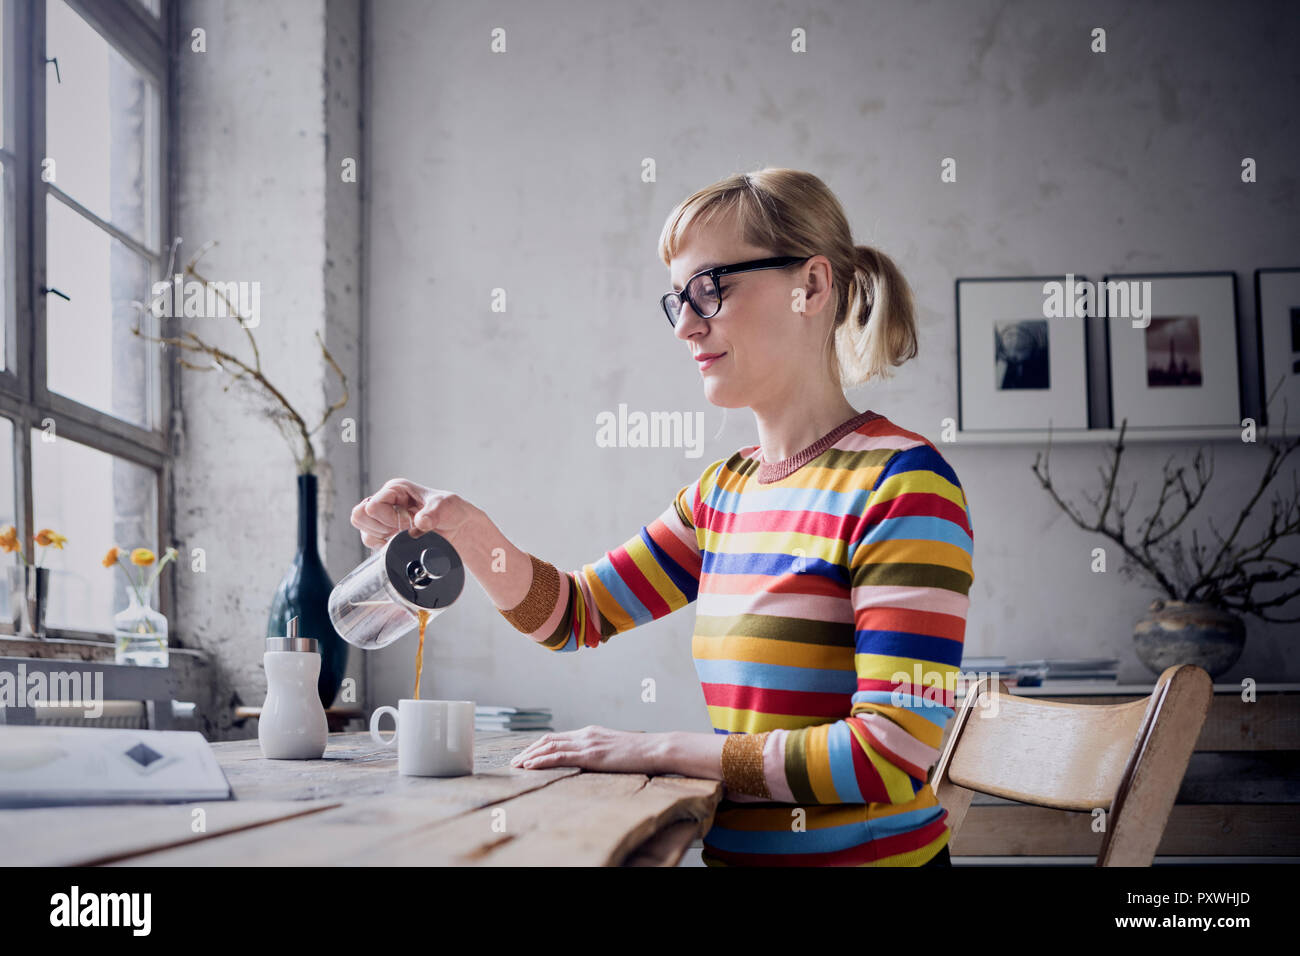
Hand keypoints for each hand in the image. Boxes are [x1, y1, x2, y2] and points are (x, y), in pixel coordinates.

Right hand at [349, 478, 479, 549]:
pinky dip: (383, 547)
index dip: (390, 518)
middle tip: (402, 530)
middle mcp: (385, 501)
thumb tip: (420, 522)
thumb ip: (433, 513)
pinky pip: (371, 543)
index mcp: (396, 489)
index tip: (408, 522)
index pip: (373, 506)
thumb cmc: (451, 510)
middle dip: (381, 528)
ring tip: (402, 536)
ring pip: (363, 531)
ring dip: (382, 538)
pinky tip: (399, 544)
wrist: (457, 527)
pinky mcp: (385, 534)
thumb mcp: (446, 506)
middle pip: (360, 516)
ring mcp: (383, 518)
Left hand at [509, 725, 665, 774]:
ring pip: (550, 747)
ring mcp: (588, 743)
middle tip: (513, 762)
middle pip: (548, 740)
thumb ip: (600, 752)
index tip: (525, 755)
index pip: (557, 738)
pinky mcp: (591, 754)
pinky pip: (561, 756)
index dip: (538, 746)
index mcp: (590, 733)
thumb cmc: (640, 753)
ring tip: (516, 765)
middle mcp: (585, 734)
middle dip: (528, 750)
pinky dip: (542, 760)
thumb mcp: (615, 750)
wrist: (655, 749)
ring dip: (530, 756)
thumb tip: (590, 762)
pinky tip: (530, 766)